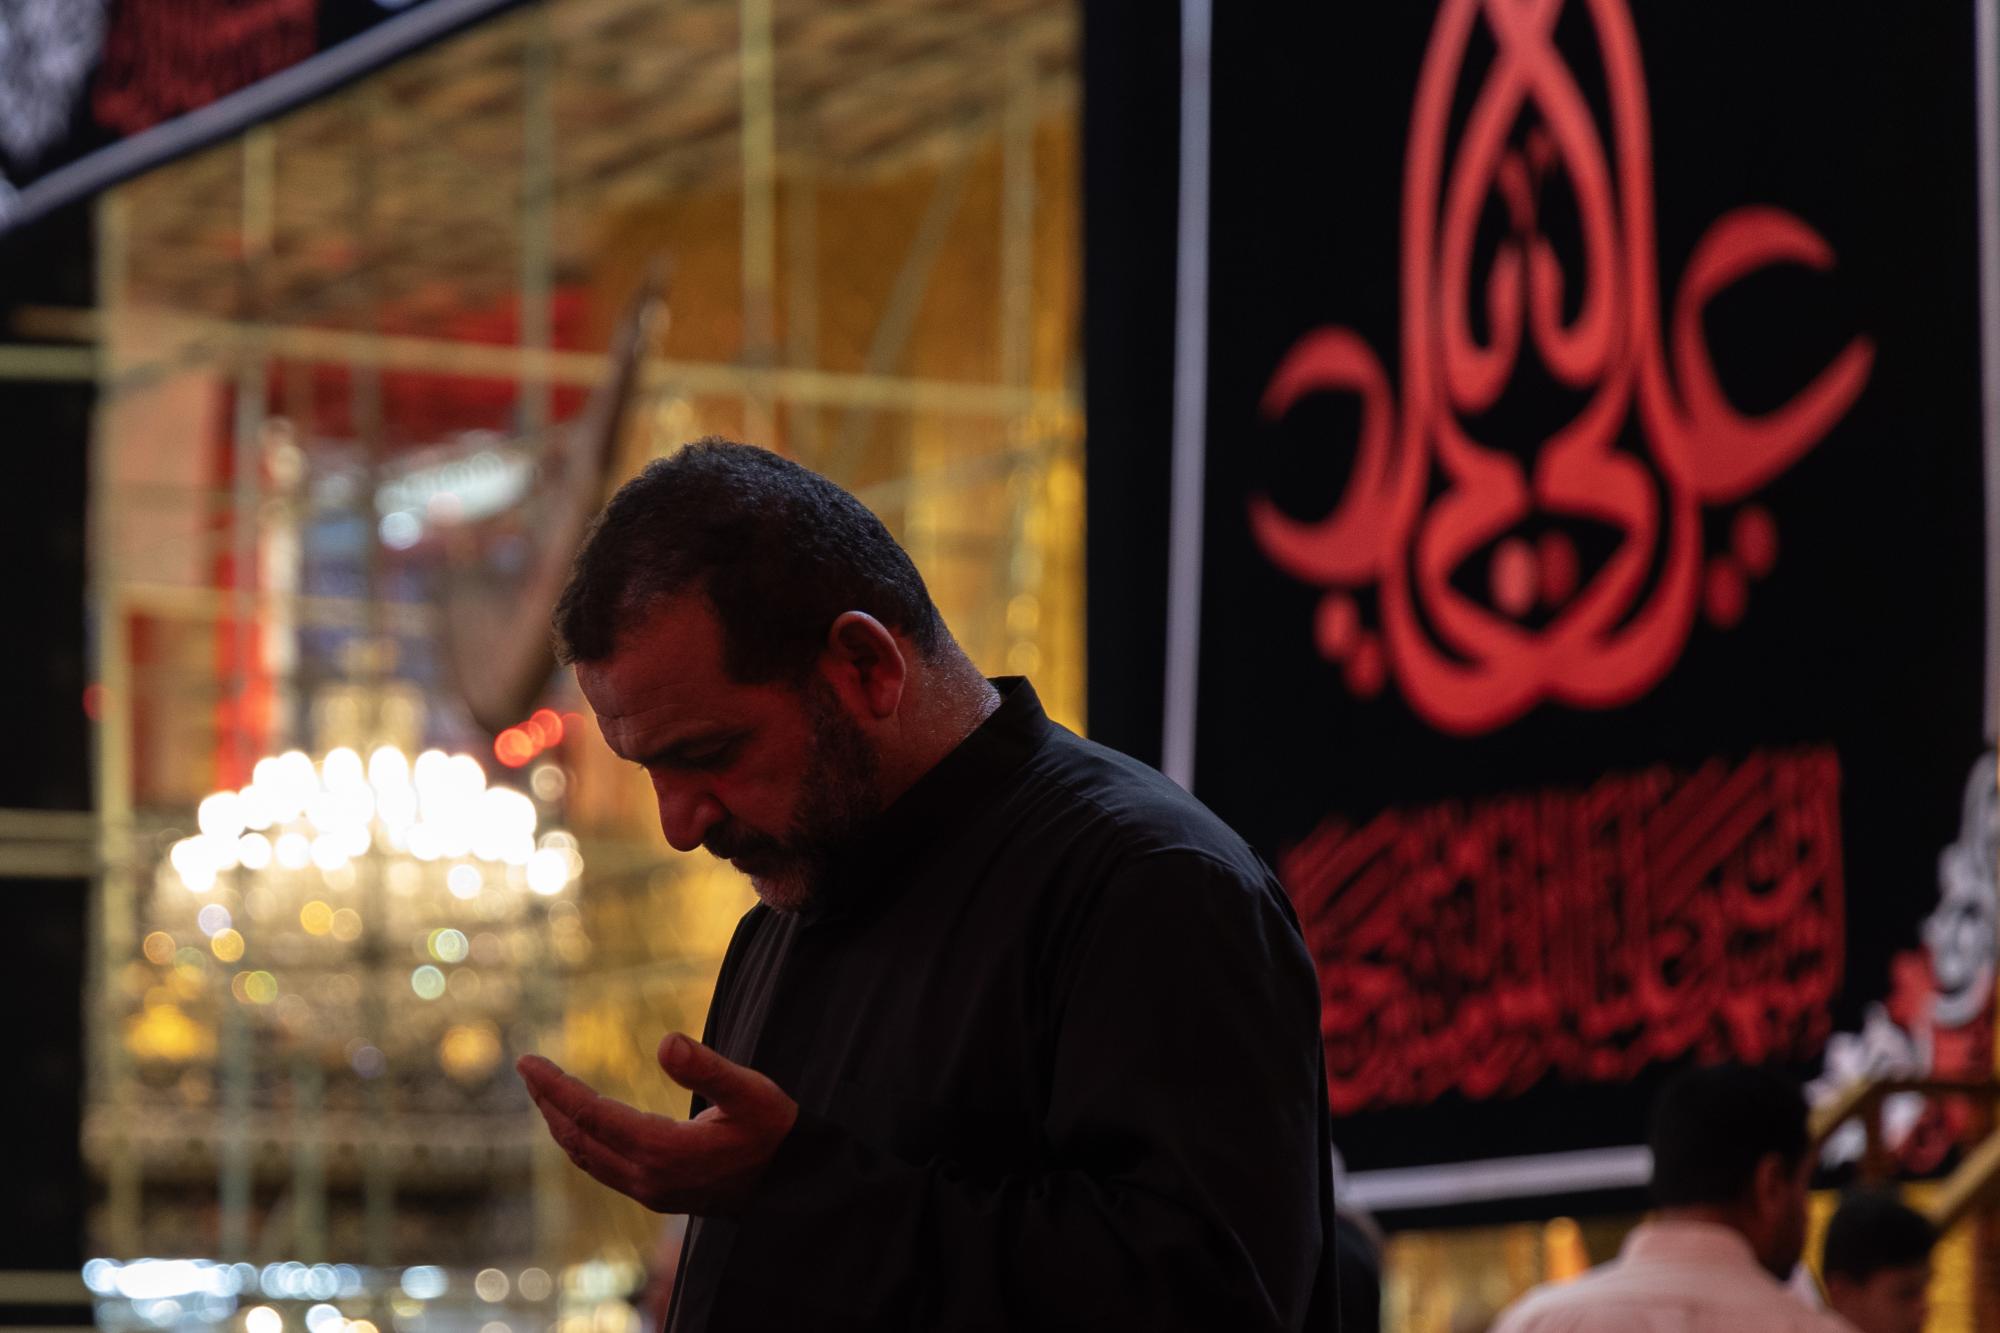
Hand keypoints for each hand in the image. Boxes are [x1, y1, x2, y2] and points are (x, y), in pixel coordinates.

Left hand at [517, 1033, 798, 1215]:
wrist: (792, 1183)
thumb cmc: (774, 1130)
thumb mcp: (751, 1092)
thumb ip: (709, 1068)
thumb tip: (665, 1041)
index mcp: (663, 1150)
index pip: (591, 1115)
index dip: (555, 1087)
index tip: (526, 1061)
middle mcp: (648, 1176)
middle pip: (578, 1137)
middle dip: (548, 1101)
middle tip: (527, 1068)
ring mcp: (649, 1190)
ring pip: (586, 1156)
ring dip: (560, 1122)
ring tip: (543, 1091)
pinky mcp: (655, 1194)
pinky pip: (600, 1167)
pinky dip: (580, 1140)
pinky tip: (579, 1123)